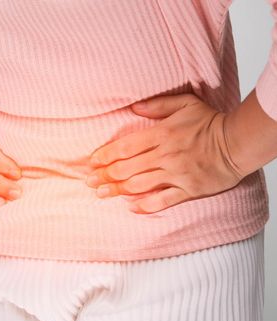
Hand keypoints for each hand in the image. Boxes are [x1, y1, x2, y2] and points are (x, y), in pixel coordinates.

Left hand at [85, 93, 244, 213]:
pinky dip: (147, 206)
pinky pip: (164, 201)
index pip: (126, 146)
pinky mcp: (189, 190)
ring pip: (140, 185)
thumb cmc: (210, 122)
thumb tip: (132, 107)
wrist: (238, 142)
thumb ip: (157, 105)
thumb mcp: (185, 103)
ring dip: (118, 190)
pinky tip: (132, 208)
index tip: (92, 161)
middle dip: (105, 175)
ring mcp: (177, 174)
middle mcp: (166, 156)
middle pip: (127, 168)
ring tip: (101, 194)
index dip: (106, 155)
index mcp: (162, 134)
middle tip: (89, 181)